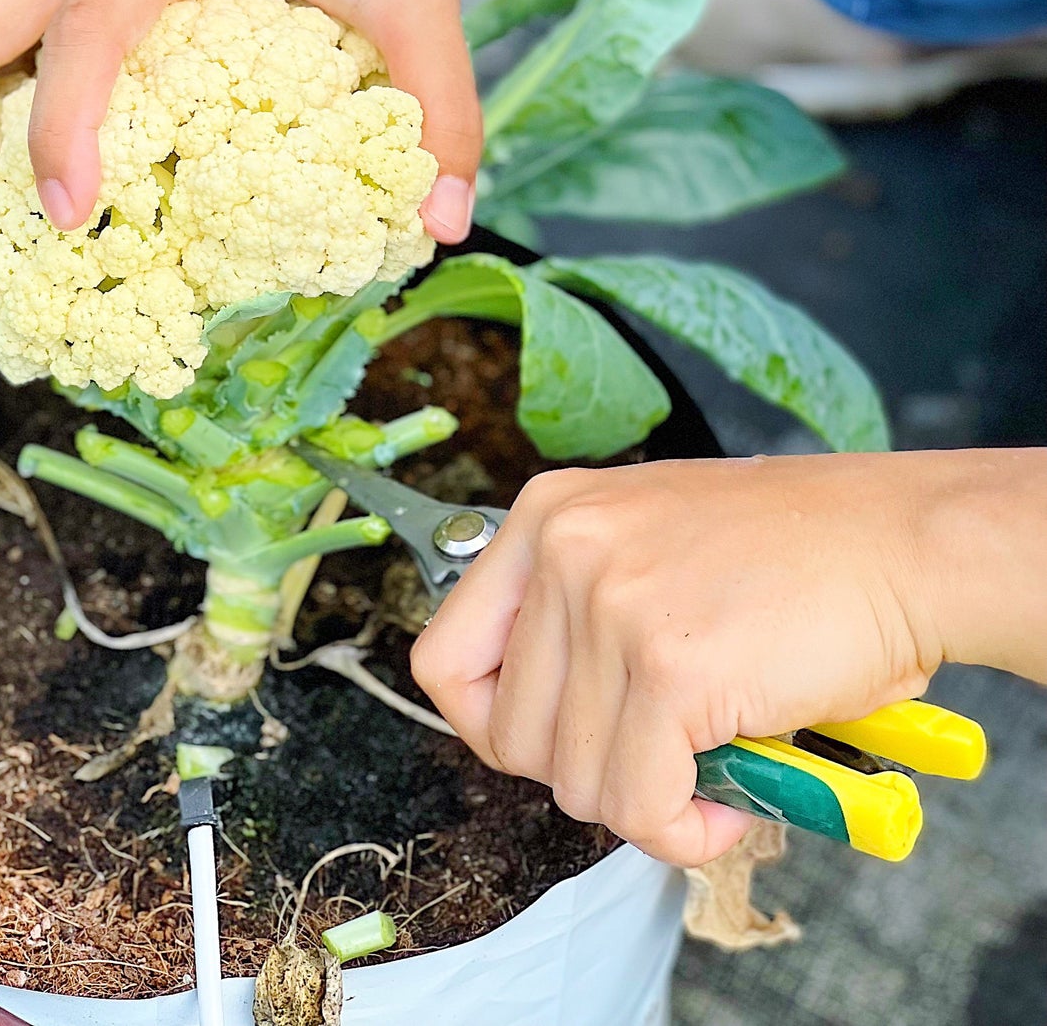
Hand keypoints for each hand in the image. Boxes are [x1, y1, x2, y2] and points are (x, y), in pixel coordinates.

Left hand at [411, 453, 951, 867]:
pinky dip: (683, 830)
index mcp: (547, 513)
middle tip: (657, 759)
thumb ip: (578, 608)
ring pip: (575, 780)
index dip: (493, 725)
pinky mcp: (670, 669)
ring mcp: (611, 606)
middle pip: (509, 734)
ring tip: (709, 773)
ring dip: (644, 802)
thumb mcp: (649, 539)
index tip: (553, 743)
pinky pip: (640, 804)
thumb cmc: (796, 552)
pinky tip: (729, 803)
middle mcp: (563, 548)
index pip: (446, 658)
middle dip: (584, 771)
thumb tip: (535, 719)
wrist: (900, 542)